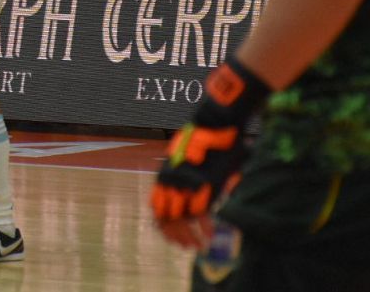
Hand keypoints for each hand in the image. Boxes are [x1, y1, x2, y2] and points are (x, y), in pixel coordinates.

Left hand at [150, 123, 246, 249]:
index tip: (171, 237)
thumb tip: (189, 195)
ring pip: (181, 220)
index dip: (163, 225)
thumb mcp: (185, 159)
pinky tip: (208, 236)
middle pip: (166, 219)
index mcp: (164, 176)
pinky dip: (203, 227)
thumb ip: (184, 178)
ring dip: (189, 236)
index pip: (156, 208)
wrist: (213, 124)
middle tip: (186, 246)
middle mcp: (170, 182)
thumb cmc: (202, 139)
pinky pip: (200, 214)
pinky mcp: (203, 185)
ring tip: (197, 246)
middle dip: (176, 235)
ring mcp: (186, 184)